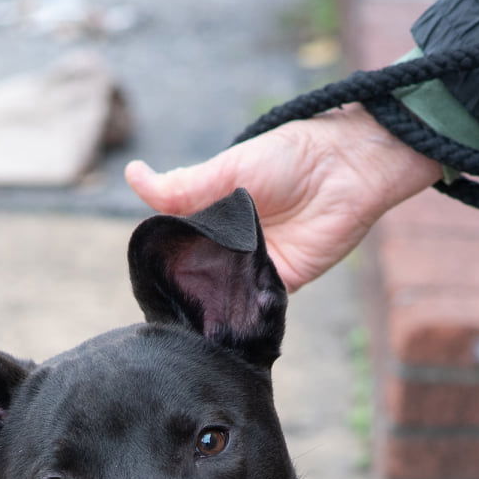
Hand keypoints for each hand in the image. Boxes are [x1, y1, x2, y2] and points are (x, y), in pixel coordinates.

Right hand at [124, 106, 440, 291]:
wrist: (345, 169)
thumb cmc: (288, 157)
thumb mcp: (227, 169)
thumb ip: (183, 187)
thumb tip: (132, 177)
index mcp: (213, 214)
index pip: (178, 242)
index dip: (163, 256)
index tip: (145, 271)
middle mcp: (230, 244)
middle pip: (197, 273)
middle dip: (184, 286)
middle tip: (165, 300)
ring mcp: (253, 266)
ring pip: (222, 294)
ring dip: (209, 303)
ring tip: (189, 316)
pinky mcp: (279, 284)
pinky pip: (253, 306)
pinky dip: (240, 313)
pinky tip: (222, 321)